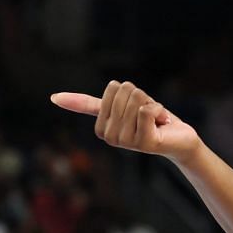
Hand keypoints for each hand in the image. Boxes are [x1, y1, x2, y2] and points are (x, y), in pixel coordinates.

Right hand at [50, 82, 200, 159]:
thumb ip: (88, 104)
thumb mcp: (118, 107)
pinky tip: (162, 123)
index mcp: (101, 129)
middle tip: (148, 115)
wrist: (179, 139)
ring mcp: (127, 142)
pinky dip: (158, 110)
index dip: (129, 92)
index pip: (112, 90)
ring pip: (136, 100)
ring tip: (155, 119)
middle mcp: (111, 138)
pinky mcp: (144, 143)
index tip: (135, 109)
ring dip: (151, 104)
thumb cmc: (149, 121)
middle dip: (142, 98)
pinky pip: (146, 110)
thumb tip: (53, 97)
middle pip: (125, 92)